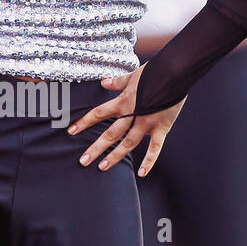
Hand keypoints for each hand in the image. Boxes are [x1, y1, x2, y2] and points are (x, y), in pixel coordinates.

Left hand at [66, 64, 185, 177]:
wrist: (175, 72)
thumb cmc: (154, 72)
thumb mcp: (132, 75)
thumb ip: (117, 82)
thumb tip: (103, 82)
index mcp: (123, 102)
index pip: (99, 113)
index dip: (84, 122)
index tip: (71, 132)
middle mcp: (132, 114)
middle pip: (111, 134)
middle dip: (96, 148)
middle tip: (83, 161)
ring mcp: (147, 123)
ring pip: (128, 143)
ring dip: (115, 156)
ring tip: (102, 167)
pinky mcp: (162, 128)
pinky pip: (155, 148)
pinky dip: (149, 161)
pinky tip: (141, 173)